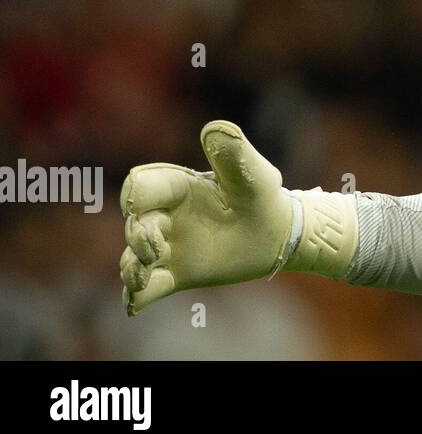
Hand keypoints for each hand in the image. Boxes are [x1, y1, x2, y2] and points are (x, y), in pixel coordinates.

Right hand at [119, 120, 292, 315]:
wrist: (279, 233)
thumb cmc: (263, 196)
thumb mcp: (253, 174)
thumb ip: (233, 152)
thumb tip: (214, 128)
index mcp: (180, 187)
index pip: (144, 185)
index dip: (134, 194)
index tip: (135, 205)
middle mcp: (168, 216)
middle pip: (135, 224)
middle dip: (137, 235)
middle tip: (155, 247)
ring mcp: (170, 246)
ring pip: (134, 257)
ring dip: (131, 267)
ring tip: (139, 277)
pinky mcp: (178, 274)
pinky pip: (149, 287)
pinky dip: (137, 296)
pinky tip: (134, 304)